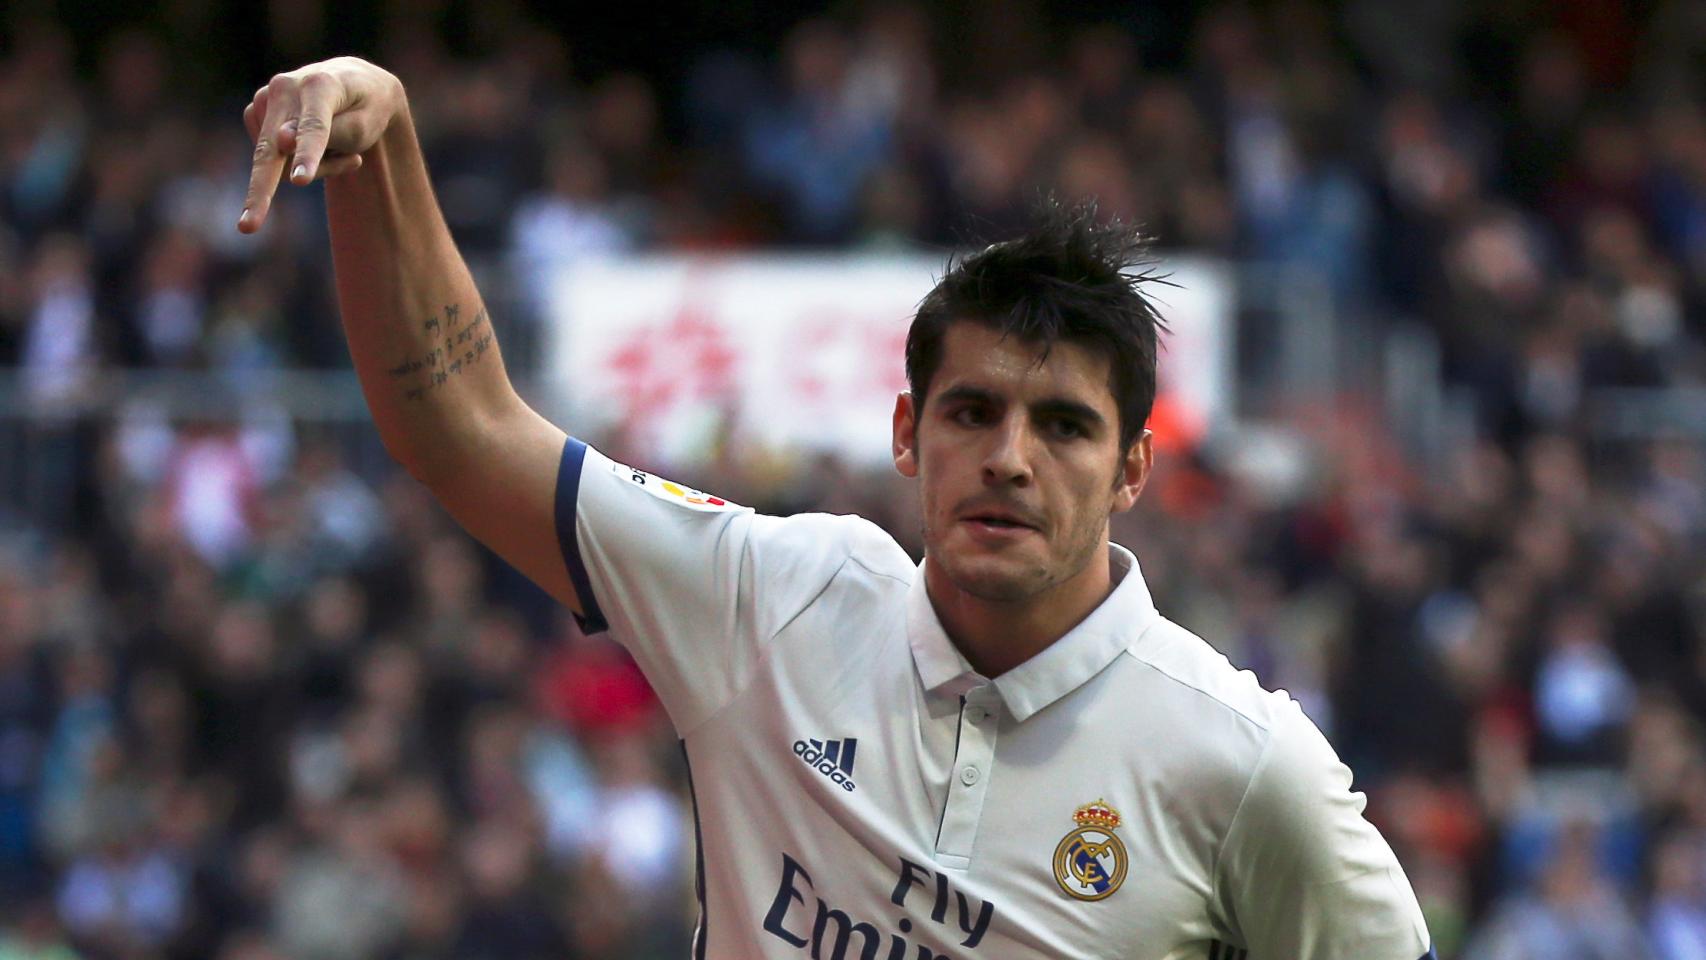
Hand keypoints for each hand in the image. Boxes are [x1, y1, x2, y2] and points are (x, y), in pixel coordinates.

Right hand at [238, 56, 404, 233]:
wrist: (355, 84)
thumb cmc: (366, 109)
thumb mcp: (365, 124)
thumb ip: (330, 134)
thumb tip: (280, 141)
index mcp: (321, 85)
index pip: (315, 128)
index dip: (308, 156)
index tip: (300, 181)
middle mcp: (286, 86)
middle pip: (270, 149)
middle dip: (260, 190)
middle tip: (247, 227)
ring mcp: (265, 98)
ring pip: (278, 160)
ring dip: (313, 167)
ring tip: (343, 149)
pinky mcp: (255, 111)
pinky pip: (273, 157)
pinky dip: (297, 161)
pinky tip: (318, 146)